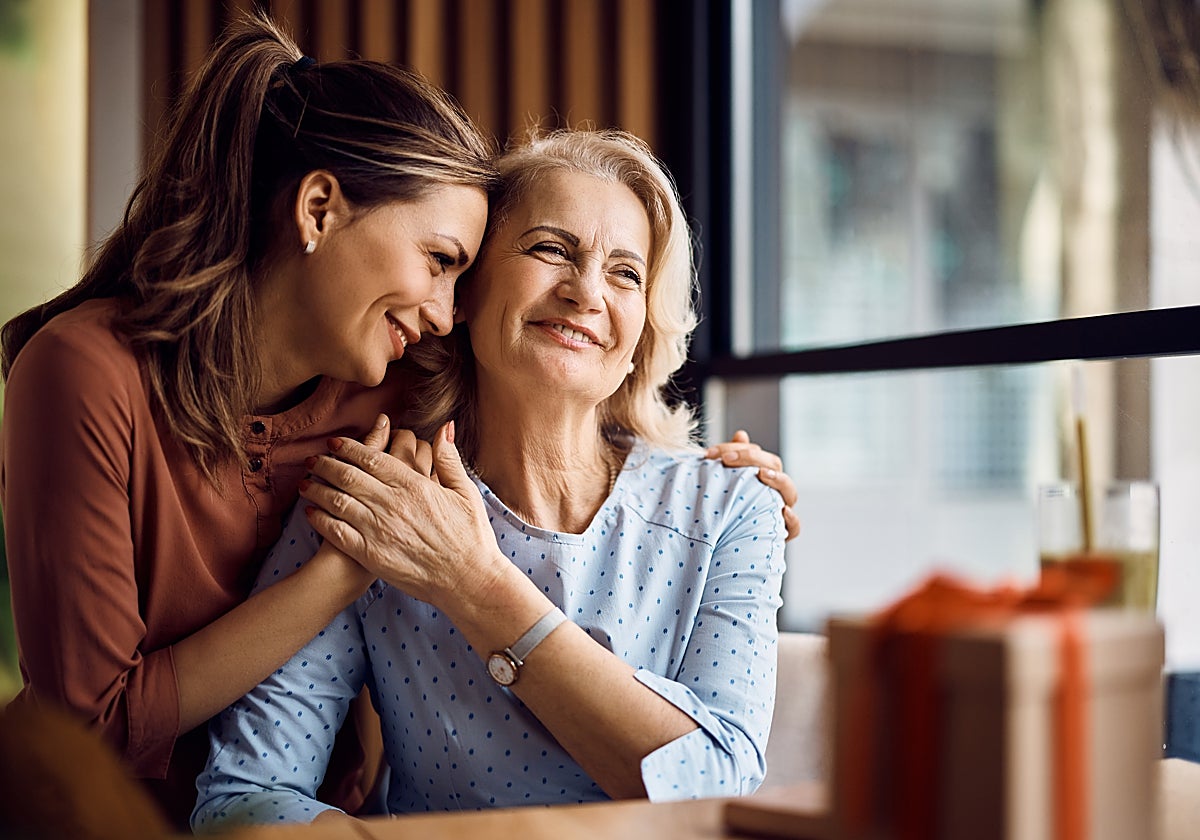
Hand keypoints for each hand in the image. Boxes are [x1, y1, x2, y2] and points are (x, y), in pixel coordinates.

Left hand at [298, 422, 506, 607]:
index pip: (371, 458)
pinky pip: (337, 532)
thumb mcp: (466, 492)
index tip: (334, 442)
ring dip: (316, 489)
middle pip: (347, 476)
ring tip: (305, 483)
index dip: (348, 448)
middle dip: (325, 464)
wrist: (468, 579)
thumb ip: (449, 458)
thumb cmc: (471, 536)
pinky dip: (320, 520)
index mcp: (413, 485)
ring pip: (337, 501)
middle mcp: (392, 504)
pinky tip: (310, 513)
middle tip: (312, 459)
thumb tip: (444, 427)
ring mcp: (379, 529)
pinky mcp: (371, 555)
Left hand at [706, 430, 800, 540]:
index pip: (758, 455)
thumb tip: (741, 435)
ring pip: (790, 492)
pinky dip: (792, 519)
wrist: (723, 545)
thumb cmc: (725, 510)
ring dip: (778, 480)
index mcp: (762, 476)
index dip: (738, 449)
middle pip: (774, 466)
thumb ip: (733, 459)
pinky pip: (794, 527)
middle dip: (751, 458)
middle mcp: (774, 491)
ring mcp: (780, 510)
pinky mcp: (781, 533)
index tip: (712, 453)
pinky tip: (782, 511)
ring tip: (761, 474)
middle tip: (727, 459)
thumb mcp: (725, 483)